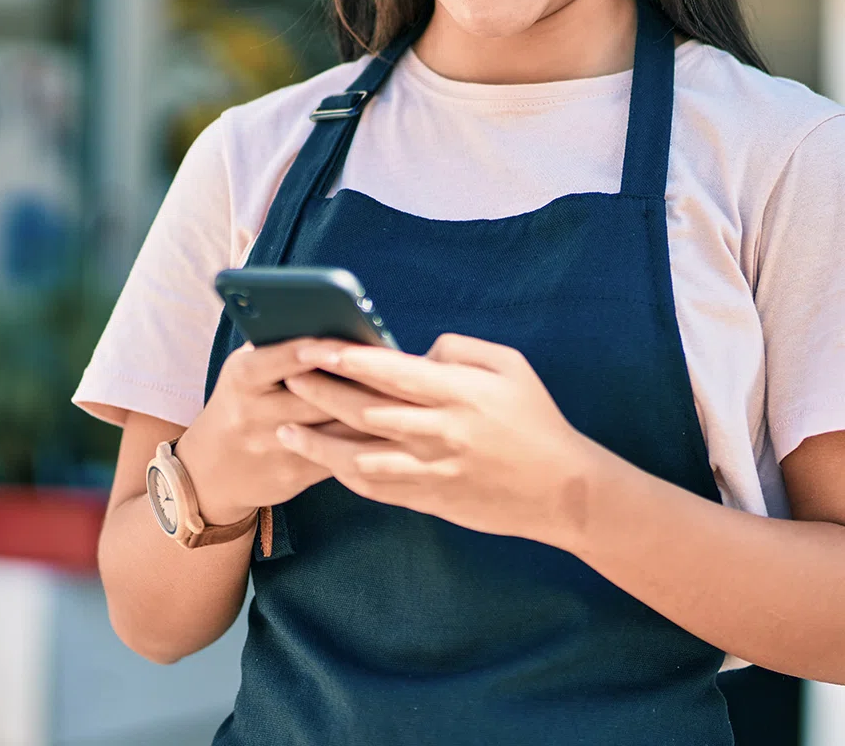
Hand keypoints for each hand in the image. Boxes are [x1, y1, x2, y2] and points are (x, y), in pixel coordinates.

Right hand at [173, 339, 384, 525]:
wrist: (209, 472)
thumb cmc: (240, 402)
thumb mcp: (245, 371)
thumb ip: (278, 349)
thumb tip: (334, 321)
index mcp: (241, 380)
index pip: (276, 359)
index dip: (311, 351)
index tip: (344, 339)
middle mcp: (253, 414)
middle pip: (315, 397)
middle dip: (357, 382)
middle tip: (400, 367)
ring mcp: (272, 448)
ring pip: (332, 429)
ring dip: (371, 413)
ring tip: (408, 395)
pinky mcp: (292, 476)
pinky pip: (337, 457)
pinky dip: (366, 441)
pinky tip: (395, 429)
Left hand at [280, 334, 601, 546]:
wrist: (561, 490)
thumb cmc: (536, 419)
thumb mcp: (510, 365)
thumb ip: (458, 349)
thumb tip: (414, 353)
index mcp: (458, 393)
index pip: (390, 371)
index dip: (347, 358)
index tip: (313, 345)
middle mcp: (438, 432)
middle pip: (363, 411)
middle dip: (318, 393)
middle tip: (288, 377)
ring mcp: (430, 470)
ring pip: (357, 456)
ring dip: (316, 441)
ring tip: (283, 424)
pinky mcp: (427, 499)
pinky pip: (372, 487)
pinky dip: (341, 473)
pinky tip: (321, 458)